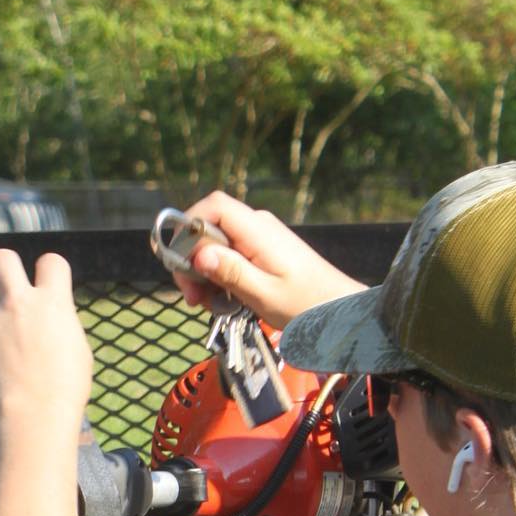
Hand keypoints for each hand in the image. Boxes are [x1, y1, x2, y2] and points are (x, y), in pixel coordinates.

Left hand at [0, 250, 91, 428]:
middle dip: (1, 268)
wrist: (37, 414)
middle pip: (0, 259)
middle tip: (5, 287)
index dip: (49, 270)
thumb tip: (52, 320)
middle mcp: (18, 305)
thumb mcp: (77, 348)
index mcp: (51, 302)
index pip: (51, 261)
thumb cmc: (66, 389)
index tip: (48, 285)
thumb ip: (60, 325)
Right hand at [171, 191, 367, 324]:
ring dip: (203, 273)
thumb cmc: (307, 304)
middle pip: (208, 227)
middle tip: (192, 297)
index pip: (213, 206)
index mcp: (258, 230)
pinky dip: (218, 276)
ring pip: (215, 244)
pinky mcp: (260, 250)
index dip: (187, 226)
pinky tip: (223, 299)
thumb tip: (199, 254)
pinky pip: (228, 255)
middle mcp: (257, 226)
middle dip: (191, 260)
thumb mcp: (264, 294)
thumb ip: (231, 272)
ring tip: (208, 304)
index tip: (178, 261)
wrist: (338, 309)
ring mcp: (259, 237)